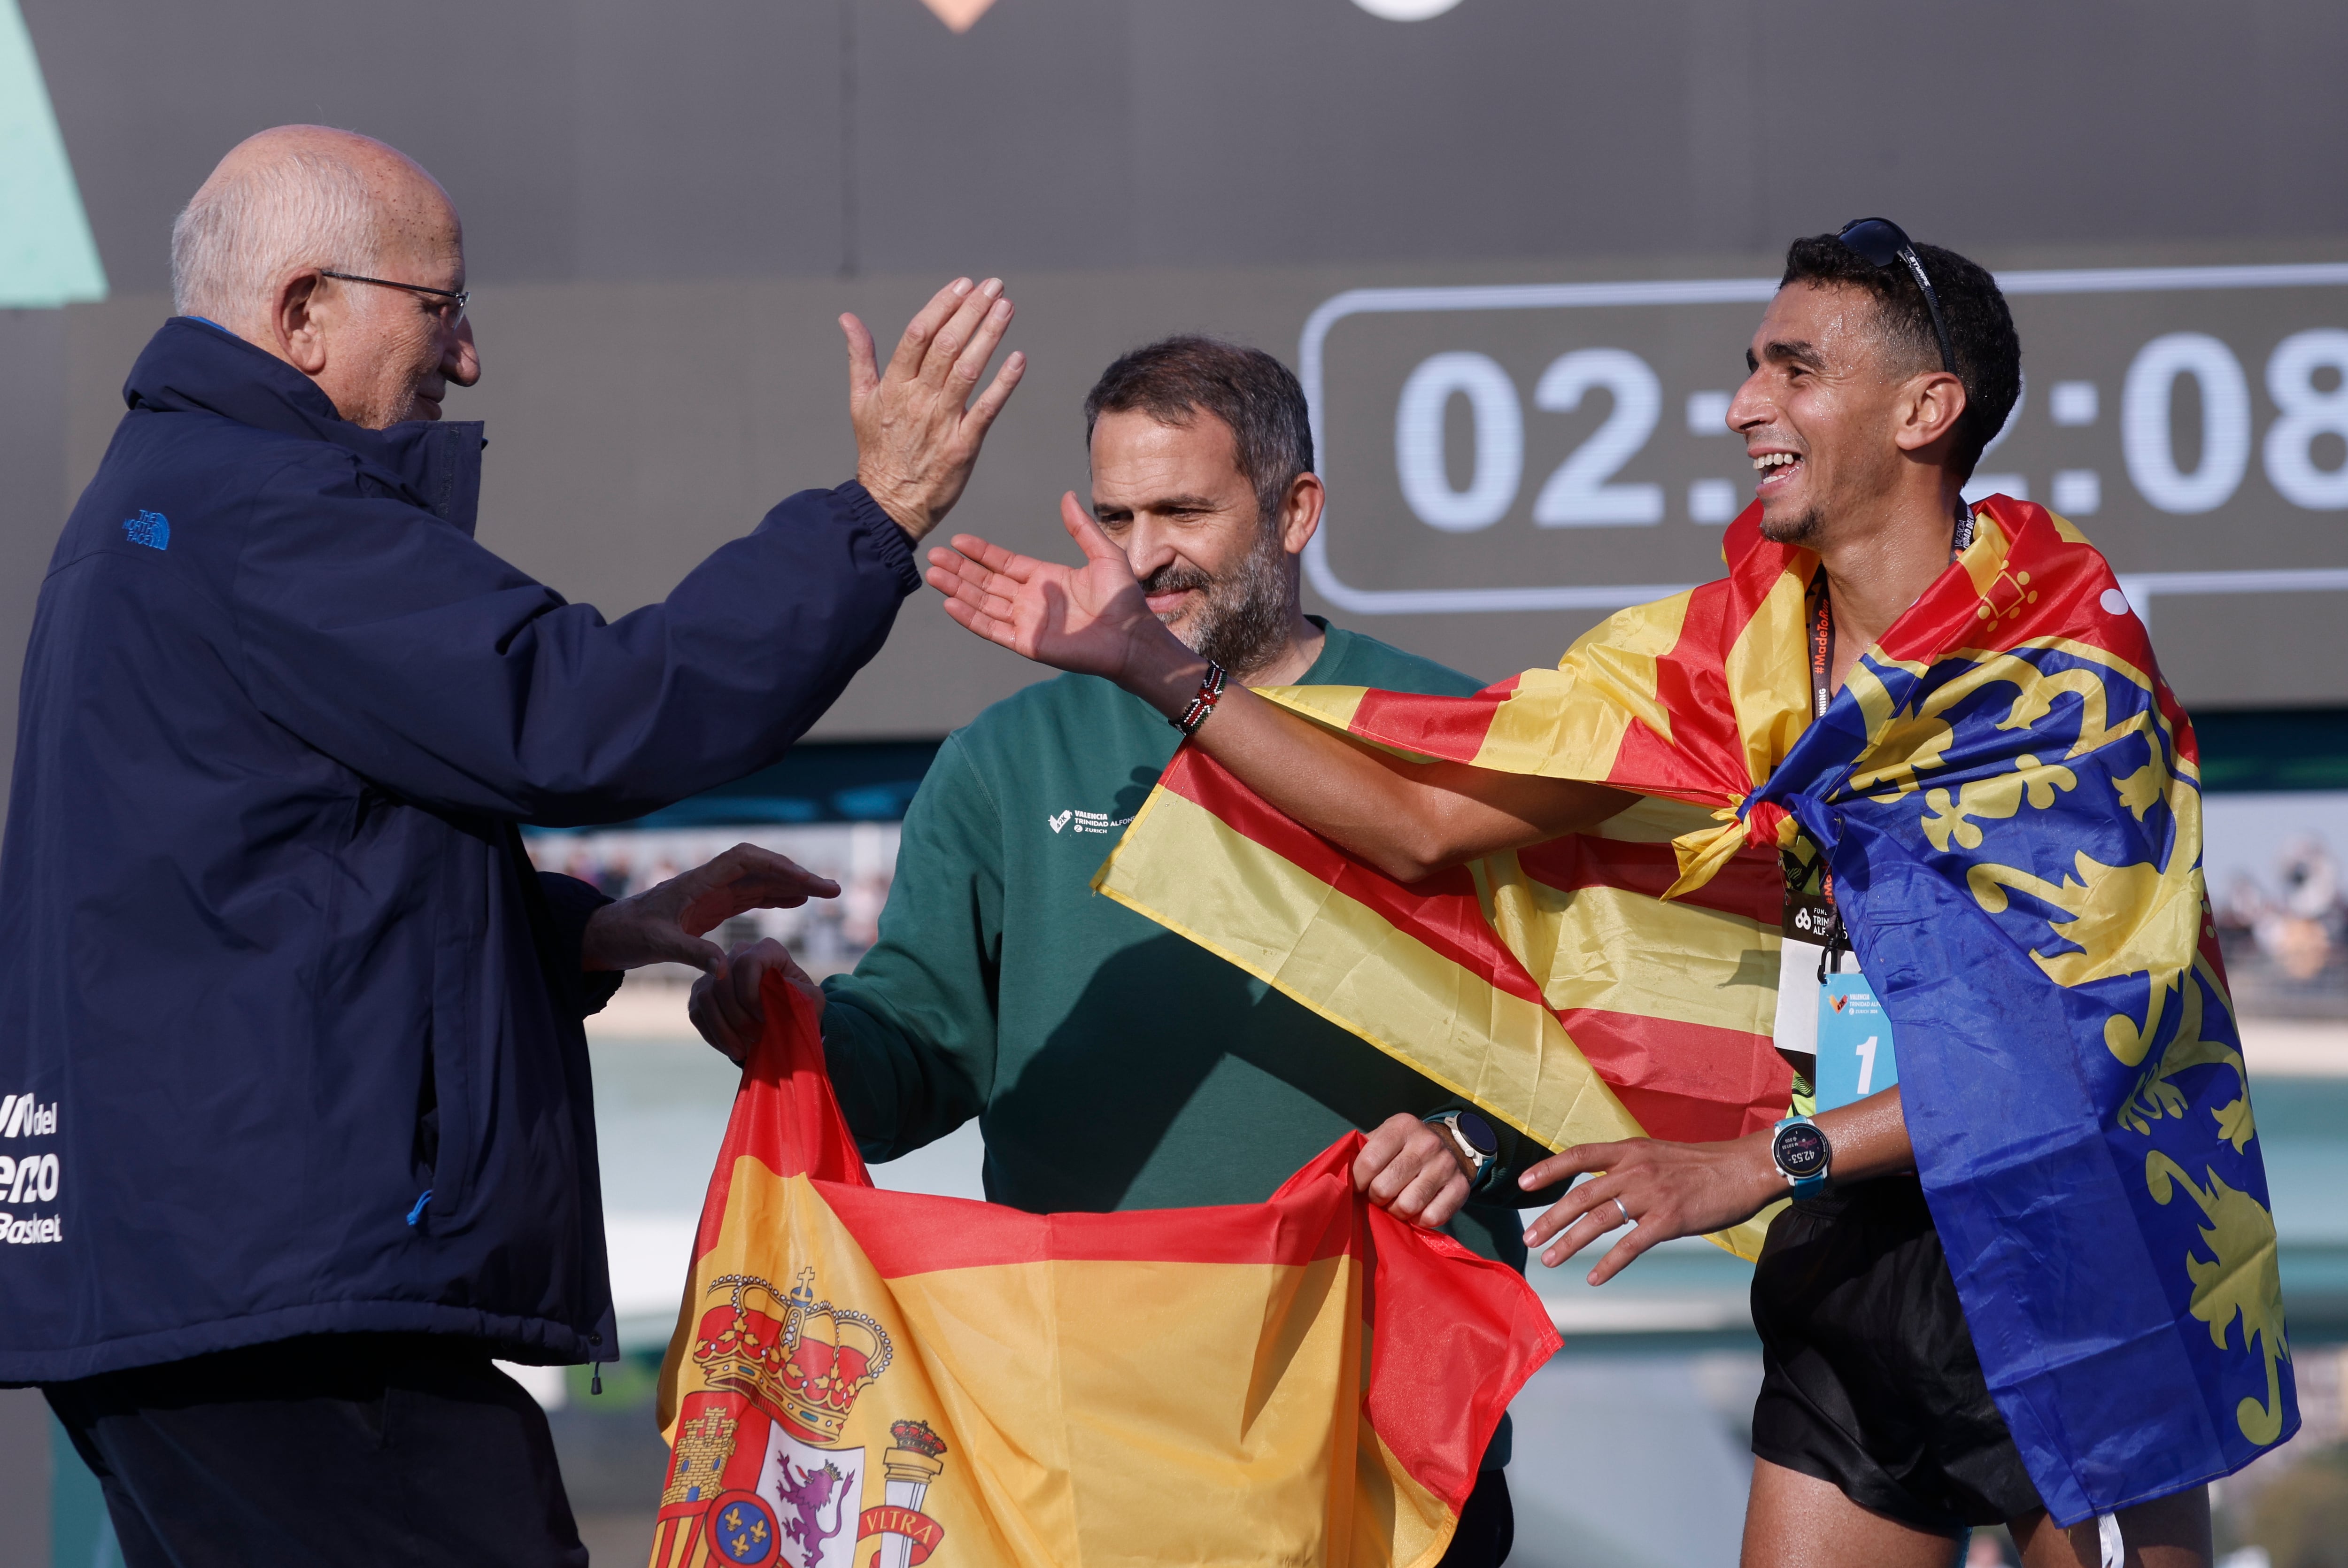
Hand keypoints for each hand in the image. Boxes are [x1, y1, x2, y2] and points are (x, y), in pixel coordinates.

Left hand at [579, 843, 837, 973]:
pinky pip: (751, 895)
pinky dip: (775, 895)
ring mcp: (713, 893)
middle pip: (761, 866)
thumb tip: (726, 968)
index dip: (779, 867)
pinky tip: (796, 902)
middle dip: (796, 874)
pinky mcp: (712, 906)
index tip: (807, 884)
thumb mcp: (657, 945)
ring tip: (825, 893)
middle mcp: (710, 881)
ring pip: (760, 879)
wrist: (607, 935)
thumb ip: (692, 953)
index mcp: (699, 882)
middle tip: (831, 890)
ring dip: (791, 884)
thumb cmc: (627, 935)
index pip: (746, 860)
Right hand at [689, 939, 823, 1064]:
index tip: (765, 1019)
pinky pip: (696, 1013)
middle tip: (756, 1038)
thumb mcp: (810, 1000)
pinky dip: (713, 1035)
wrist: (786, 1018)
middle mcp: (738, 953)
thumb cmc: (799, 1005)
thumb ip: (800, 993)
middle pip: (723, 982)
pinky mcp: (701, 992)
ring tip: (743, 1051)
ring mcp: (716, 973)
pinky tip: (731, 1049)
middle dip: (738, 1017)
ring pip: (706, 998)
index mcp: (766, 950)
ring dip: (724, 1029)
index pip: (746, 964)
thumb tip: (778, 993)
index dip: (752, 995)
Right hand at [844, 278, 1025, 540]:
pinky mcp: (963, 445)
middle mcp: (917, 399)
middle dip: (972, 311)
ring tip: (1006, 307)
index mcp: (893, 385)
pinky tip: (1018, 359)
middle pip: (946, 345)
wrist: (888, 504)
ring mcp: (941, 422)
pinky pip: (986, 409)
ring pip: (967, 370)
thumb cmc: (877, 451)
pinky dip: (1003, 383)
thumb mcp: (860, 401)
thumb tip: (847, 319)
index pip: (918, 334)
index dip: (942, 305)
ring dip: (989, 336)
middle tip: (994, 286)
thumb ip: (860, 357)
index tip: (963, 284)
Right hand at [926, 493, 1197, 699]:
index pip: (1003, 563)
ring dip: (958, 589)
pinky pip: (992, 629)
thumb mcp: (1103, 554)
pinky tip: (950, 603)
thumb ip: (1080, 528)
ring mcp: (1027, 623)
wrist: (1132, 636)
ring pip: (983, 603)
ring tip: (933, 575)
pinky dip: (970, 617)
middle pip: (986, 582)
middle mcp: (1031, 600)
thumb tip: (1067, 496)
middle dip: (960, 569)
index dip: (980, 553)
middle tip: (933, 556)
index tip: (958, 541)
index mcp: (1045, 578)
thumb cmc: (1124, 599)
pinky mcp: (1028, 643)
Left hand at [1352, 1113, 1473, 1228]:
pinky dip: (1420, 1220)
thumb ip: (1361, 1152)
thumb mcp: (1383, 1138)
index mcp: (1402, 1126)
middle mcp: (1426, 1143)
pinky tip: (1418, 1209)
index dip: (1358, 1181)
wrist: (1451, 1145)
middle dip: (1376, 1197)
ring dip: (1397, 1211)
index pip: (1369, 1162)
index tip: (1359, 1186)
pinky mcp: (1461, 1187)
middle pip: (1385, 1187)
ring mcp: (1446, 1165)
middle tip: (1379, 1195)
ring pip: (1408, 1205)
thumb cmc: (1404, 1147)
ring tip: (1397, 1202)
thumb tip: (1337, 1175)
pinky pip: (1432, 1217)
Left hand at [1516, 1134, 1779, 1284]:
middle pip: (1580, 1195)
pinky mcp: (1669, 1220)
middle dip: (1549, 1218)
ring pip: (1598, 1220)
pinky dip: (1609, 1263)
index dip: (1548, 1169)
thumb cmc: (1702, 1165)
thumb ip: (1629, 1170)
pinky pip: (1630, 1245)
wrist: (1745, 1168)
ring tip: (1549, 1260)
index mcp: (1629, 1151)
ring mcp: (1651, 1195)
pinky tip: (1595, 1278)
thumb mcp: (1658, 1155)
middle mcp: (1634, 1169)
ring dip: (1569, 1242)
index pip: (1578, 1155)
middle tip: (1528, 1239)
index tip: (1522, 1184)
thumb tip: (1606, 1192)